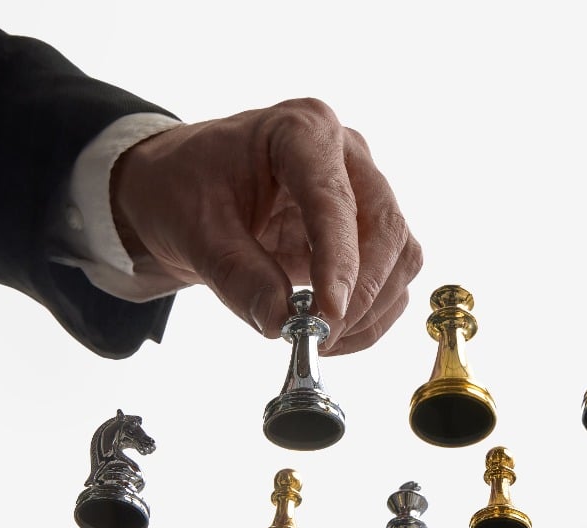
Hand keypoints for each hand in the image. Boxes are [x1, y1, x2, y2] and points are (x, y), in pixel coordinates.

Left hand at [110, 98, 421, 354]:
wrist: (185, 192)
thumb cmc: (185, 188)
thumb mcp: (193, 227)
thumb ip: (237, 273)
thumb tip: (281, 323)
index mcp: (301, 130)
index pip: (334, 199)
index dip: (338, 259)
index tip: (329, 311)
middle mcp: (346, 155)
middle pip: (385, 227)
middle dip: (362, 292)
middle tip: (321, 337)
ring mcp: (365, 192)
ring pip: (401, 256)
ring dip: (372, 309)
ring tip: (320, 339)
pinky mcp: (369, 232)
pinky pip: (393, 278)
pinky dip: (372, 316)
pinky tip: (333, 334)